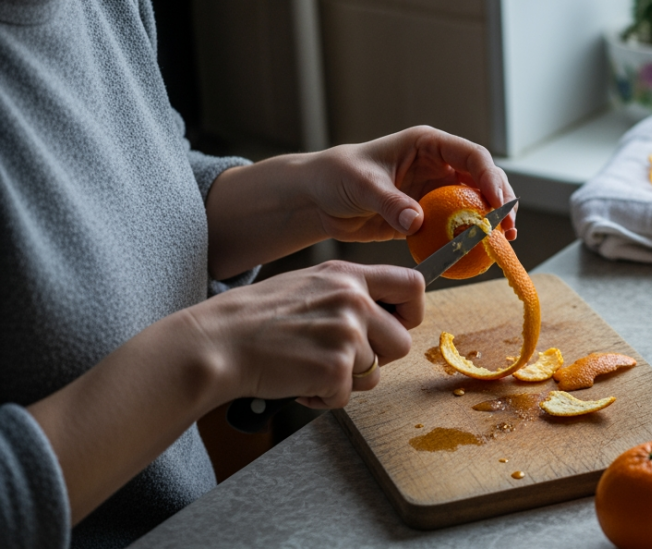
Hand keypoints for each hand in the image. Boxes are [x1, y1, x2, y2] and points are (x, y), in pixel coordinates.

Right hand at [186, 261, 424, 407]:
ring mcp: (346, 333)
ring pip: (376, 373)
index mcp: (348, 275)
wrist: (216, 343)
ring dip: (347, 380)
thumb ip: (348, 293)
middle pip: (402, 341)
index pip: (413, 284)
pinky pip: (348, 396)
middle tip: (340, 359)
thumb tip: (384, 313)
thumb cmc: (255, 319)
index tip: (398, 325)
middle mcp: (353, 300)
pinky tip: (299, 382)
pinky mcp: (336, 367)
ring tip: (310, 367)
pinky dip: (324, 398)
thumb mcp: (307, 285)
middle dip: (377, 358)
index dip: (413, 312)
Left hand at [307, 126, 516, 243]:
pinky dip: (469, 239)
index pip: (471, 155)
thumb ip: (390, 202)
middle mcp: (438, 165)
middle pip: (484, 180)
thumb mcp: (362, 184)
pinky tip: (478, 254)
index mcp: (427, 145)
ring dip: (491, 223)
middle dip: (501, 203)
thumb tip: (418, 221)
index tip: (497, 203)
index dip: (490, 177)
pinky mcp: (429, 216)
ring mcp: (436, 191)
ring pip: (476, 204)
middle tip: (508, 230)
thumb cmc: (337, 176)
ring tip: (503, 243)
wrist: (318, 199)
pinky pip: (456, 227)